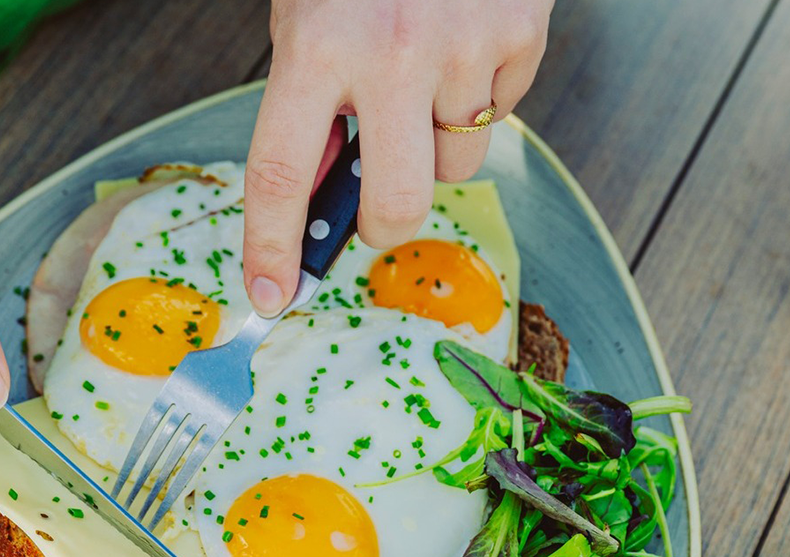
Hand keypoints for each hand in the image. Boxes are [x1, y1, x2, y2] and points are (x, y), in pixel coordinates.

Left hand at [243, 0, 551, 314]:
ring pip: (458, 162)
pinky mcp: (520, 33)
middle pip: (398, 206)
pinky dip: (482, 93)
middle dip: (386, 222)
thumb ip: (311, 103)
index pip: (281, 175)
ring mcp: (462, 46)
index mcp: (314, 46)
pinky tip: (463, 43)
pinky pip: (503, 110)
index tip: (269, 296)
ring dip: (438, 141)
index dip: (273, 247)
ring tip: (425, 73)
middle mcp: (390, 53)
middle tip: (379, 201)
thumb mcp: (307, 19)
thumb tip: (325, 191)